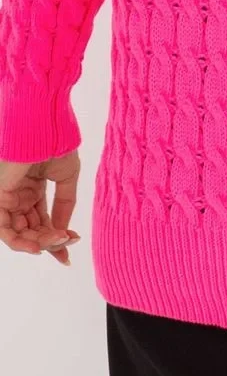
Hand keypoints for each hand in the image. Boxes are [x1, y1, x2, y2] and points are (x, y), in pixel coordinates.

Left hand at [0, 149, 82, 265]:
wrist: (48, 127)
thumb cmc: (57, 143)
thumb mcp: (66, 178)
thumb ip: (64, 205)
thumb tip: (64, 231)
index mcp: (32, 190)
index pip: (41, 222)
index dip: (55, 237)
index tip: (71, 248)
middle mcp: (18, 197)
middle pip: (31, 230)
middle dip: (50, 242)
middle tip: (67, 244)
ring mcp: (8, 198)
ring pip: (18, 233)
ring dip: (38, 243)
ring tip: (57, 243)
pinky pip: (4, 228)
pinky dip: (19, 242)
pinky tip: (38, 246)